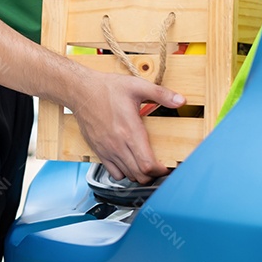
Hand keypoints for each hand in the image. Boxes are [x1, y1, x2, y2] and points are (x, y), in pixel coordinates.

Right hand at [68, 70, 185, 182]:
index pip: (147, 165)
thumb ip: (161, 94)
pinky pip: (113, 173)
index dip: (160, 170)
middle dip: (152, 174)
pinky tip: (128, 162)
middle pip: (139, 175)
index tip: (166, 166)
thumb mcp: (137, 86)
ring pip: (127, 175)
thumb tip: (181, 101)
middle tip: (159, 166)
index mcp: (129, 130)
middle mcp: (117, 144)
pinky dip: (123, 173)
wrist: (80, 90)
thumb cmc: (106, 88)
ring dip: (139, 174)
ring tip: (145, 164)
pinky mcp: (98, 151)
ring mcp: (106, 149)